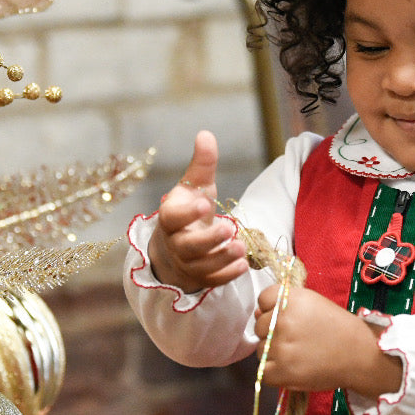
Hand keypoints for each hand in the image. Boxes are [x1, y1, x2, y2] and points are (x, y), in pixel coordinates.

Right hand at [148, 131, 248, 291]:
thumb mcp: (195, 186)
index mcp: (170, 218)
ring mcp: (187, 264)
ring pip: (201, 267)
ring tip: (241, 247)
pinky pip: (212, 281)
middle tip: (229, 227)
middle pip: (187, 247)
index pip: (172, 218)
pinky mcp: (200, 278)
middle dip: (208, 239)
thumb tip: (205, 133)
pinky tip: (244, 265)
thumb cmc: (189, 210)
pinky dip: (226, 275)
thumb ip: (202, 163)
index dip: (187, 213)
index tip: (205, 203)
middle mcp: (175, 243)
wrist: (177, 245)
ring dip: (221, 258)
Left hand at [253, 284, 402, 398]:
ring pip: (260, 349)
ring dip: (273, 353)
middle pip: (259, 325)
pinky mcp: (281, 371)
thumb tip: (258, 313)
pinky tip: (292, 368)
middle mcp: (283, 319)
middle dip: (272, 332)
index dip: (272, 309)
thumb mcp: (314, 304)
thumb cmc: (339, 328)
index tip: (287, 318)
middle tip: (296, 340)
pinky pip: (263, 371)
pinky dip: (274, 372)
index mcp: (292, 299)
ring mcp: (280, 346)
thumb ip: (286, 304)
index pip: (263, 300)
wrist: (360, 355)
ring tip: (297, 355)